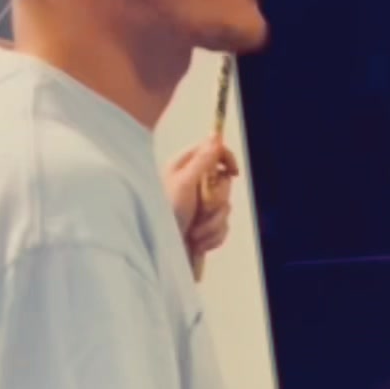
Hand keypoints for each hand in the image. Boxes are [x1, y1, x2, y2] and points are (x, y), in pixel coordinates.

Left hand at [163, 137, 239, 268]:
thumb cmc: (164, 216)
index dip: (227, 159)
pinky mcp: (204, 228)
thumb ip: (202, 160)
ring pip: (226, 211)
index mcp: (185, 170)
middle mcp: (194, 186)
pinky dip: (211, 238)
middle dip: (216, 204)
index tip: (233, 172)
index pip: (214, 152)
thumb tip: (215, 135)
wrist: (156, 253)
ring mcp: (200, 208)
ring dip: (212, 226)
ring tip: (193, 233)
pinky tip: (196, 243)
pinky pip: (223, 230)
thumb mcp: (184, 183)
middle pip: (225, 185)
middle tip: (200, 210)